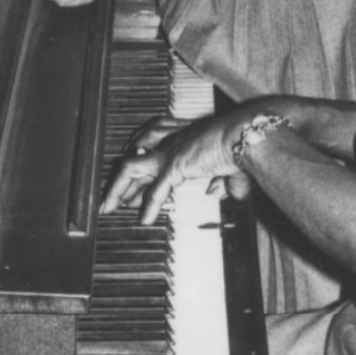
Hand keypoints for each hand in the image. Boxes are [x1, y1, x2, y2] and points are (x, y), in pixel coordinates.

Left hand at [100, 112, 240, 224]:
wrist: (247, 134)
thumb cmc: (244, 144)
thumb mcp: (232, 166)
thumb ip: (223, 181)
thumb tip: (214, 192)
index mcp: (184, 136)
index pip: (151, 145)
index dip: (139, 162)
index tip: (134, 183)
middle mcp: (172, 140)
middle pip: (135, 155)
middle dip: (122, 179)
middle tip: (114, 200)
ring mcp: (171, 151)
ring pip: (131, 168)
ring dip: (117, 189)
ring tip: (108, 208)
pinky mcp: (175, 164)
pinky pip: (155, 189)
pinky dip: (149, 205)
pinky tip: (144, 220)